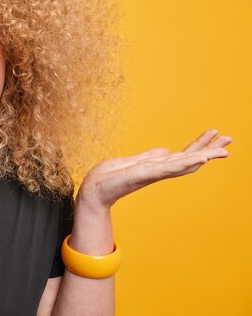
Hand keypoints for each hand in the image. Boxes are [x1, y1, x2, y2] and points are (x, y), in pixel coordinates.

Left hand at [78, 129, 232, 208]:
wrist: (93, 191)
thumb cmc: (108, 177)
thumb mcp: (130, 161)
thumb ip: (148, 157)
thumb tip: (165, 150)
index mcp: (156, 165)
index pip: (182, 154)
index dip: (200, 145)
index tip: (217, 133)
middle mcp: (158, 170)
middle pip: (189, 158)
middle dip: (209, 149)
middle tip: (231, 139)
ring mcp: (153, 173)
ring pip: (183, 163)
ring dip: (204, 156)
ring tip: (223, 150)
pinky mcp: (144, 174)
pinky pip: (168, 168)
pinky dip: (185, 163)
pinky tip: (200, 159)